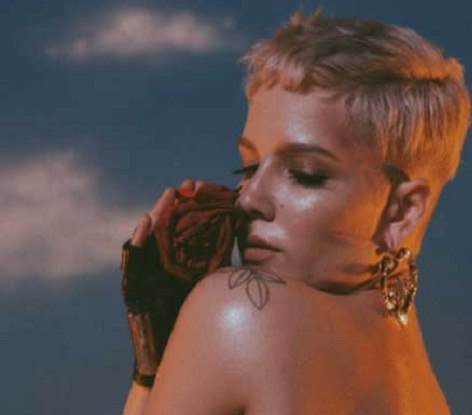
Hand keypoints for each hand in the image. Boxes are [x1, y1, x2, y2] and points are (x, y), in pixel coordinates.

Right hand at [121, 179, 201, 384]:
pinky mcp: (134, 281)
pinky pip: (134, 258)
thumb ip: (217, 257)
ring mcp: (146, 269)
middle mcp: (160, 259)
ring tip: (168, 195)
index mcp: (177, 257)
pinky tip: (146, 222)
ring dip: (158, 214)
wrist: (173, 346)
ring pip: (150, 236)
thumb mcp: (208, 279)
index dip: (192, 207)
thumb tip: (237, 233)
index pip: (183, 225)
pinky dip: (139, 239)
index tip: (204, 189)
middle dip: (176, 205)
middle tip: (188, 185)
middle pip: (166, 226)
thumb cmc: (190, 312)